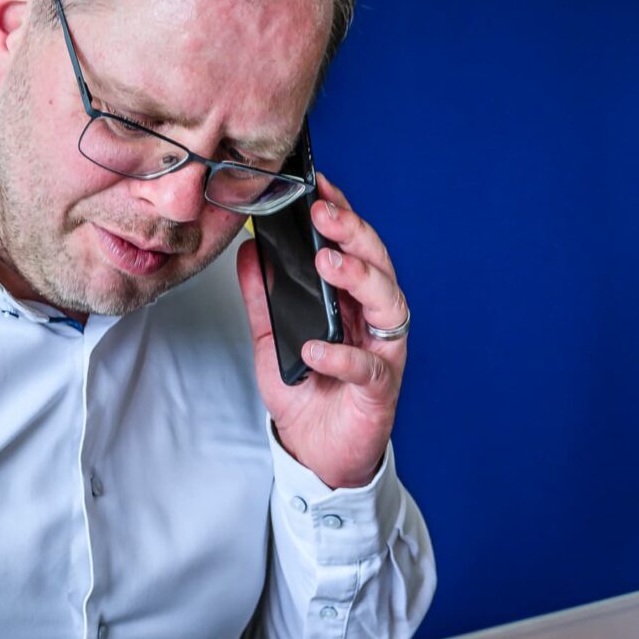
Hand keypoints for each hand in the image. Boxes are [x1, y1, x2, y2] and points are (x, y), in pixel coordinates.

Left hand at [236, 173, 407, 490]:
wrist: (317, 453)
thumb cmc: (308, 392)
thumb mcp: (271, 338)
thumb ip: (263, 296)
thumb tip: (249, 250)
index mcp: (353, 300)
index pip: (354, 246)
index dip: (342, 212)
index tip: (319, 184)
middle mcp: (374, 319)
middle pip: (379, 264)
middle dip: (353, 233)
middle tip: (323, 214)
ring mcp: (382, 353)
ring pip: (388, 304)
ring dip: (360, 278)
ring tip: (327, 263)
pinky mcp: (380, 390)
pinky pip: (368, 366)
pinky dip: (342, 354)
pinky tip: (314, 348)